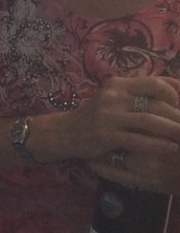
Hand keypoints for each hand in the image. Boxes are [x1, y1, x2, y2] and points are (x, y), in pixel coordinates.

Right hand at [80, 77, 179, 195]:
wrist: (64, 132)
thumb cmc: (97, 116)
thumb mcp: (115, 98)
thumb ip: (140, 92)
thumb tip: (177, 88)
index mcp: (118, 84)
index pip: (155, 83)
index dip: (174, 94)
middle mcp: (113, 96)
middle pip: (156, 104)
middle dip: (178, 117)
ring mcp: (108, 116)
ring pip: (150, 121)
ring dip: (173, 131)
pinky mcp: (105, 135)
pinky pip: (139, 140)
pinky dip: (159, 145)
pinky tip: (172, 149)